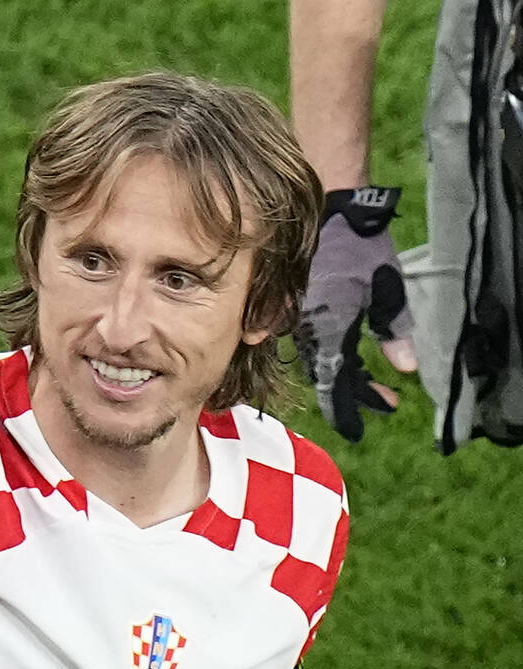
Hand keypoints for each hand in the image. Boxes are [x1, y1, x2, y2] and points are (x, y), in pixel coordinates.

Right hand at [294, 186, 416, 441]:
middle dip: (355, 393)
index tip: (359, 429)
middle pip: (327, 376)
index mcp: (327, 330)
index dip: (347, 410)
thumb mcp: (386, 287)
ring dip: (344, 373)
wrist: (325, 206)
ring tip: (371, 382)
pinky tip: (345, 352)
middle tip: (383, 402)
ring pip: (318, 358)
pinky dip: (329, 351)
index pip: (334, 385)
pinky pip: (309, 339)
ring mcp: (297, 316)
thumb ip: (395, 329)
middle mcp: (306, 329)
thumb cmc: (357, 244)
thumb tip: (407, 368)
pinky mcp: (294, 303)